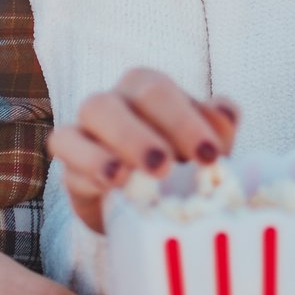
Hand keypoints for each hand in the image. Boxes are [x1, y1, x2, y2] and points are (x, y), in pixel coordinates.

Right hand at [49, 67, 241, 232]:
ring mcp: (88, 121)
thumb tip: (226, 113)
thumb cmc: (175, 167)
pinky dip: (88, 161)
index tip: (209, 155)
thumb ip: (218, 129)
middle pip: (133, 92)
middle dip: (154, 126)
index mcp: (150, 87)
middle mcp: (119, 96)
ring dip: (118, 140)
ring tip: (129, 175)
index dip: (186, 120)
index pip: (164, 90)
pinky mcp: (69, 155)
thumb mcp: (201, 151)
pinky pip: (68, 145)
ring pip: (95, 110)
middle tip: (167, 166)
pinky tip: (109, 182)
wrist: (139, 207)